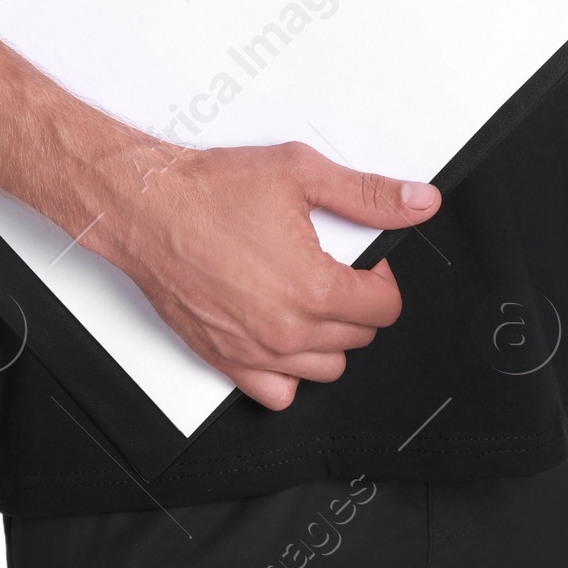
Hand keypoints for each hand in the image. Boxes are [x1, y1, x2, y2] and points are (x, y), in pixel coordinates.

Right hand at [91, 140, 440, 408]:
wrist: (149, 208)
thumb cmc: (212, 191)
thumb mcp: (300, 174)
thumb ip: (368, 194)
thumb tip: (418, 203)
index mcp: (313, 289)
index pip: (385, 308)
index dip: (383, 278)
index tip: (365, 261)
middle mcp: (287, 331)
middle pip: (359, 337)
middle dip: (356, 300)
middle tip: (333, 266)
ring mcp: (256, 353)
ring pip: (326, 368)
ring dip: (329, 335)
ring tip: (308, 294)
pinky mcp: (227, 361)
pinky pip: (279, 394)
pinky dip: (290, 371)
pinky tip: (282, 331)